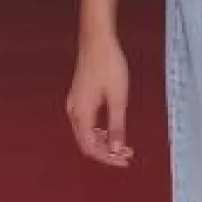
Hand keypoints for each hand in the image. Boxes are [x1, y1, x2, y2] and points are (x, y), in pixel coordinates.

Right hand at [66, 34, 131, 166]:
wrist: (97, 40)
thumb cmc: (109, 65)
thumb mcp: (118, 98)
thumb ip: (117, 126)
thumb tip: (117, 149)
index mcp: (82, 114)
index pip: (91, 147)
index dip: (108, 158)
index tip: (125, 160)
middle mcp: (74, 111)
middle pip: (86, 143)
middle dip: (107, 152)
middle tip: (127, 156)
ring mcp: (74, 104)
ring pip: (85, 133)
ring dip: (103, 142)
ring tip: (123, 146)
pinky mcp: (78, 97)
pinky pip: (85, 122)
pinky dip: (98, 131)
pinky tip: (110, 131)